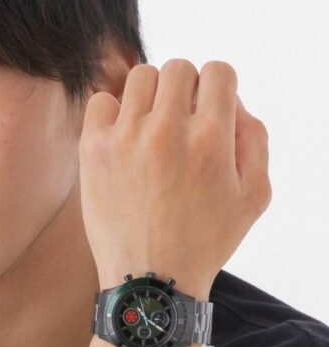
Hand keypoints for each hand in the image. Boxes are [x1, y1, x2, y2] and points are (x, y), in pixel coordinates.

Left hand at [79, 59, 271, 297]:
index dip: (217, 85)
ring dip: (150, 94)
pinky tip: (122, 135)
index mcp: (211, 139)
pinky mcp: (94, 149)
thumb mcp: (254, 195)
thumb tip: (231, 101)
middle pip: (177, 68)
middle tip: (180, 117)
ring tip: (151, 125)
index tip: (208, 107)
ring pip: (140, 76)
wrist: (150, 278)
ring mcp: (126, 138)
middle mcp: (168, 131)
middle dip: (185, 87)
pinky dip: (113, 110)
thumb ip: (253, 138)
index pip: (218, 71)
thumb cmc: (205, 239)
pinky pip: (101, 100)